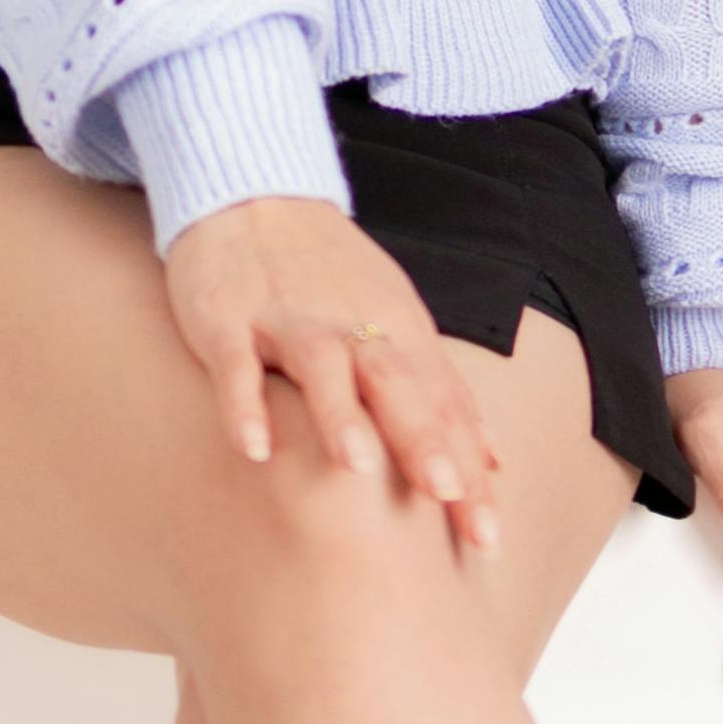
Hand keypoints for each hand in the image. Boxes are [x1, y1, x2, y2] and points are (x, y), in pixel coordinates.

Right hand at [159, 194, 506, 553]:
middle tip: (447, 498)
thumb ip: (440, 392)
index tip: (488, 531)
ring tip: (357, 468)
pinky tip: (253, 448)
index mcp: (399, 330)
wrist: (252, 192)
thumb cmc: (330, 275)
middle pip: (396, 384)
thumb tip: (493, 461)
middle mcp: (352, 324)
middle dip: (423, 440)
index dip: (466, 467)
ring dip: (339, 414)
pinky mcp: (229, 318)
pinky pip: (236, 364)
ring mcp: (289, 319)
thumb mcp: (398, 322)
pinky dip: (244, 404)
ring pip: (321, 367)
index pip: (443, 404)